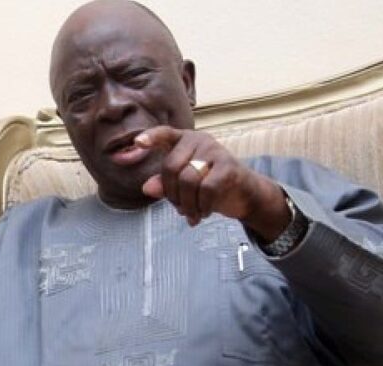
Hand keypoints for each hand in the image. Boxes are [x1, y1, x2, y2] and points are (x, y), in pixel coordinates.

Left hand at [135, 126, 289, 240]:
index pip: (165, 134)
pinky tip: (205, 212)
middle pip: (171, 167)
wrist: (245, 194)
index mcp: (185, 141)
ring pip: (188, 180)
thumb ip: (165, 185)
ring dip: (187, 205)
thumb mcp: (184, 187)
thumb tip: (147, 188)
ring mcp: (215, 151)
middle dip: (171, 194)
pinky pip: (206, 189)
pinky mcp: (228, 166)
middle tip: (179, 209)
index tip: (137, 143)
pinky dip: (202, 206)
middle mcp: (199, 141)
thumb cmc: (210, 186)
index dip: (150, 138)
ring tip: (192, 214)